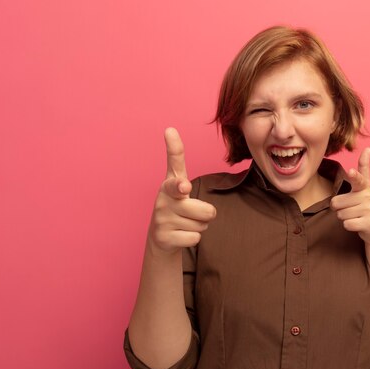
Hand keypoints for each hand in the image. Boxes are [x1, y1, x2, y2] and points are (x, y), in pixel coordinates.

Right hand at [148, 128, 216, 252]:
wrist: (161, 238)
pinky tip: (180, 235)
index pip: (175, 162)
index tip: (181, 151)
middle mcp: (163, 198)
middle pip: (206, 210)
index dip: (176, 150)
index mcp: (171, 183)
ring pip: (202, 224)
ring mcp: (162, 218)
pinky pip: (195, 238)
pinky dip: (193, 238)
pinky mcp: (164, 237)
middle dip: (207, 214)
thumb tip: (169, 130)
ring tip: (185, 223)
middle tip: (194, 214)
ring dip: (199, 226)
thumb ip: (184, 169)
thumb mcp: (180, 188)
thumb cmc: (177, 209)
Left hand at [330, 148, 369, 243]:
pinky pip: (346, 224)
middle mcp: (368, 196)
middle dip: (340, 208)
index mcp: (364, 187)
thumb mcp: (364, 187)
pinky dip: (349, 226)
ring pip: (340, 214)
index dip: (354, 176)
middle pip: (336, 202)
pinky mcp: (369, 223)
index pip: (359, 179)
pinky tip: (358, 224)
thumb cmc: (365, 206)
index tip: (351, 172)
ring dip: (345, 217)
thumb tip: (368, 148)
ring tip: (356, 216)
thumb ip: (362, 170)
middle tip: (352, 209)